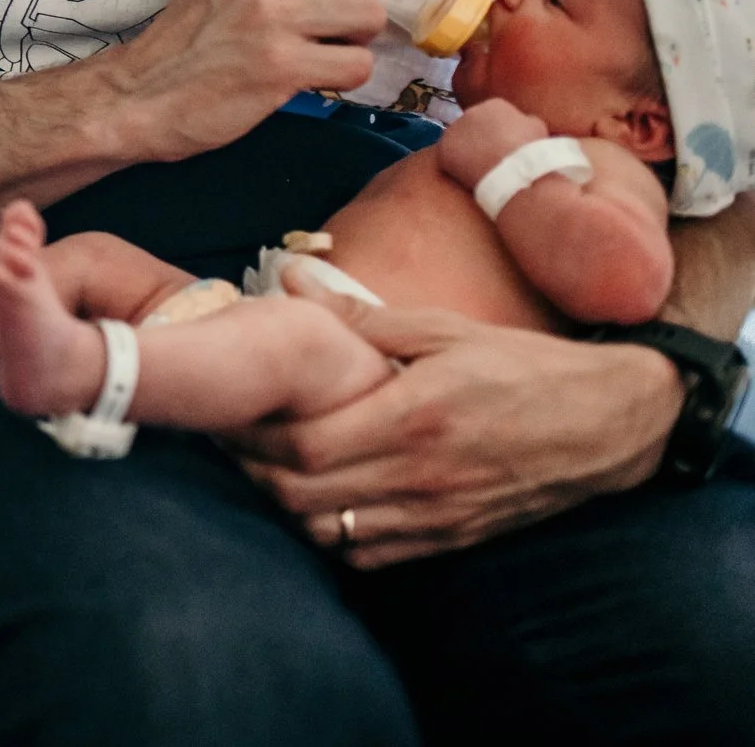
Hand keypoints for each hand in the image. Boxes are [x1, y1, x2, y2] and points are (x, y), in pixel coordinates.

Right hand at [95, 0, 429, 162]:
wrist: (136, 96)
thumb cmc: (185, 42)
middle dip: (363, 3)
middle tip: (335, 28)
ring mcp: (273, 15)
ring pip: (369, 19)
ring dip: (356, 43)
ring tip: (317, 55)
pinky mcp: (281, 65)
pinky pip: (356, 66)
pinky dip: (344, 79)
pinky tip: (311, 81)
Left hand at [225, 286, 683, 568]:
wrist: (609, 423)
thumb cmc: (521, 366)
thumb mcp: (442, 328)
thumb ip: (359, 315)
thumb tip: (288, 279)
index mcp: (412, 416)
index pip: (301, 445)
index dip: (250, 436)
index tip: (226, 414)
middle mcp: (420, 475)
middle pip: (301, 495)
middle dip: (254, 473)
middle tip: (233, 442)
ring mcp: (436, 515)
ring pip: (329, 532)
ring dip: (289, 507)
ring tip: (270, 470)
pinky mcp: (452, 539)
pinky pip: (370, 556)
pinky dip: (333, 536)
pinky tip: (323, 502)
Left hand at [438, 97, 548, 190]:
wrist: (514, 170)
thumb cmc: (531, 151)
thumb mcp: (537, 127)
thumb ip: (525, 121)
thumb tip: (522, 123)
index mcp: (494, 105)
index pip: (492, 115)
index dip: (497, 132)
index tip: (503, 145)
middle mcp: (470, 112)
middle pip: (472, 126)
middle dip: (479, 139)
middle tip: (489, 157)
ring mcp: (454, 130)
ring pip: (458, 141)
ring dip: (466, 152)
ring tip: (479, 168)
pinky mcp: (443, 149)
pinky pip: (447, 157)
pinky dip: (455, 165)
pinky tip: (467, 175)